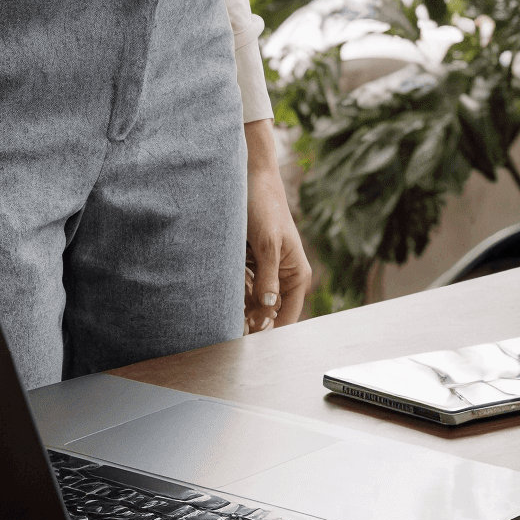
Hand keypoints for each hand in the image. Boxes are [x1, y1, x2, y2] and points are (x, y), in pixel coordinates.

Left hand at [244, 119, 309, 330]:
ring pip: (254, 304)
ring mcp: (267, 272)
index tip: (249, 340)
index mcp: (297, 275)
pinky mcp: (252, 265)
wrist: (250, 178)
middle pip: (269, 313)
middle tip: (230, 328)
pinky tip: (222, 293)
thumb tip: (269, 307)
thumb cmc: (265, 206)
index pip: (287, 316)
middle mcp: (284, 277)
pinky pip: (243, 289)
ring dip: (240, 309)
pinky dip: (233, 293)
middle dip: (252, 321)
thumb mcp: (267, 242)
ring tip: (224, 312)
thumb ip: (268, 276)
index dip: (270, 331)